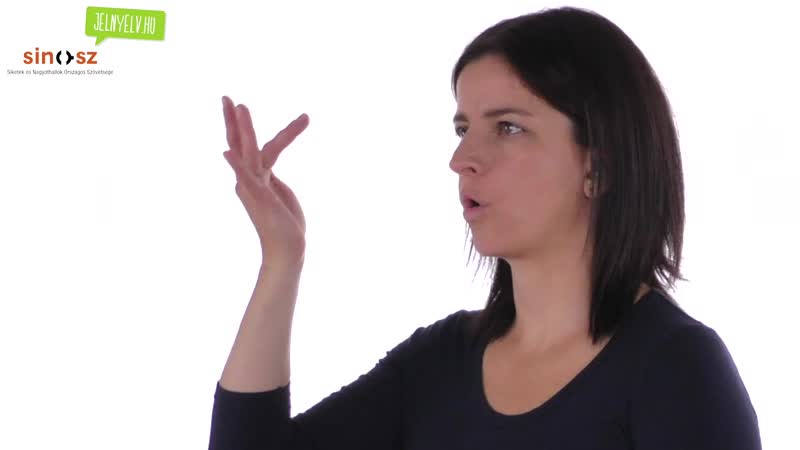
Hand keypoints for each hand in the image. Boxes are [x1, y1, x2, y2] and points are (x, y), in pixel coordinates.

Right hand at [221, 96, 308, 264]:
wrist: (287, 250)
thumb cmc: (285, 224)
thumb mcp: (280, 193)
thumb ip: (270, 177)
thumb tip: (267, 164)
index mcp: (256, 176)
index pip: (252, 145)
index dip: (247, 126)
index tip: (241, 105)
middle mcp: (250, 179)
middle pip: (240, 144)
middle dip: (235, 121)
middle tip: (228, 97)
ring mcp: (253, 188)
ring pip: (248, 153)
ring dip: (244, 130)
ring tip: (240, 107)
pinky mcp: (259, 198)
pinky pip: (247, 179)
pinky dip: (237, 166)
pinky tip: (226, 154)